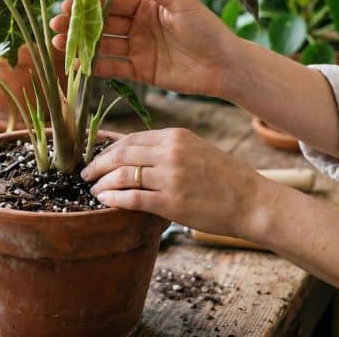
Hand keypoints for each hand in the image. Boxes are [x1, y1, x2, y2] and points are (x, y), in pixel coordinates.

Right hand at [50, 0, 239, 97]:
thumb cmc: (207, 29)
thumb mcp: (180, 2)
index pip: (112, 2)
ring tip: (58, 45)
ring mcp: (138, 48)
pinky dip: (95, 67)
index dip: (90, 4)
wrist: (225, 65)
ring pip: (104, 46)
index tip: (68, 5)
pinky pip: (113, 68)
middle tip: (55, 25)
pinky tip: (77, 65)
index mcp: (147, 5)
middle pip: (103, 24)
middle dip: (79, 25)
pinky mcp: (141, 71)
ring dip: (81, 45)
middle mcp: (139, 25)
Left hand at [81, 128, 271, 237]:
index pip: (130, 138)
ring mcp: (171, 177)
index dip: (107, 148)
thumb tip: (131, 149)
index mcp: (176, 136)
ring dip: (103, 182)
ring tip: (94, 189)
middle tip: (86, 173)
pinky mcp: (172, 201)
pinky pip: (133, 197)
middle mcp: (171, 152)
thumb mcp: (194, 149)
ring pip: (123, 175)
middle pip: (121, 154)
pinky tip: (105, 200)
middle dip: (98, 164)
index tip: (94, 156)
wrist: (252, 201)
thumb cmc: (223, 177)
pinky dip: (114, 198)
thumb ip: (165, 148)